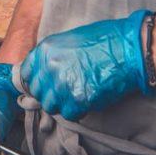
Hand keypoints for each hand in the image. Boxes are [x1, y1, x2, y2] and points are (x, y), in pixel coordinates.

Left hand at [18, 10, 150, 121]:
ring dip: (62, 104)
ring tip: (76, 97)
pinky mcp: (78, 99)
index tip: (44, 85)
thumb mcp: (69, 40)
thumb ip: (53, 56)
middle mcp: (49, 67)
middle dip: (49, 94)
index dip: (36, 81)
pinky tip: (86, 101)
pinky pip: (69, 114)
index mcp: (45, 50)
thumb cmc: (104, 41)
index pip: (26, 74)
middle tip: (64, 92)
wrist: (128, 49)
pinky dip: (77, 112)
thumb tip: (44, 72)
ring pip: (50, 106)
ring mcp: (62, 84)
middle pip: (38, 92)